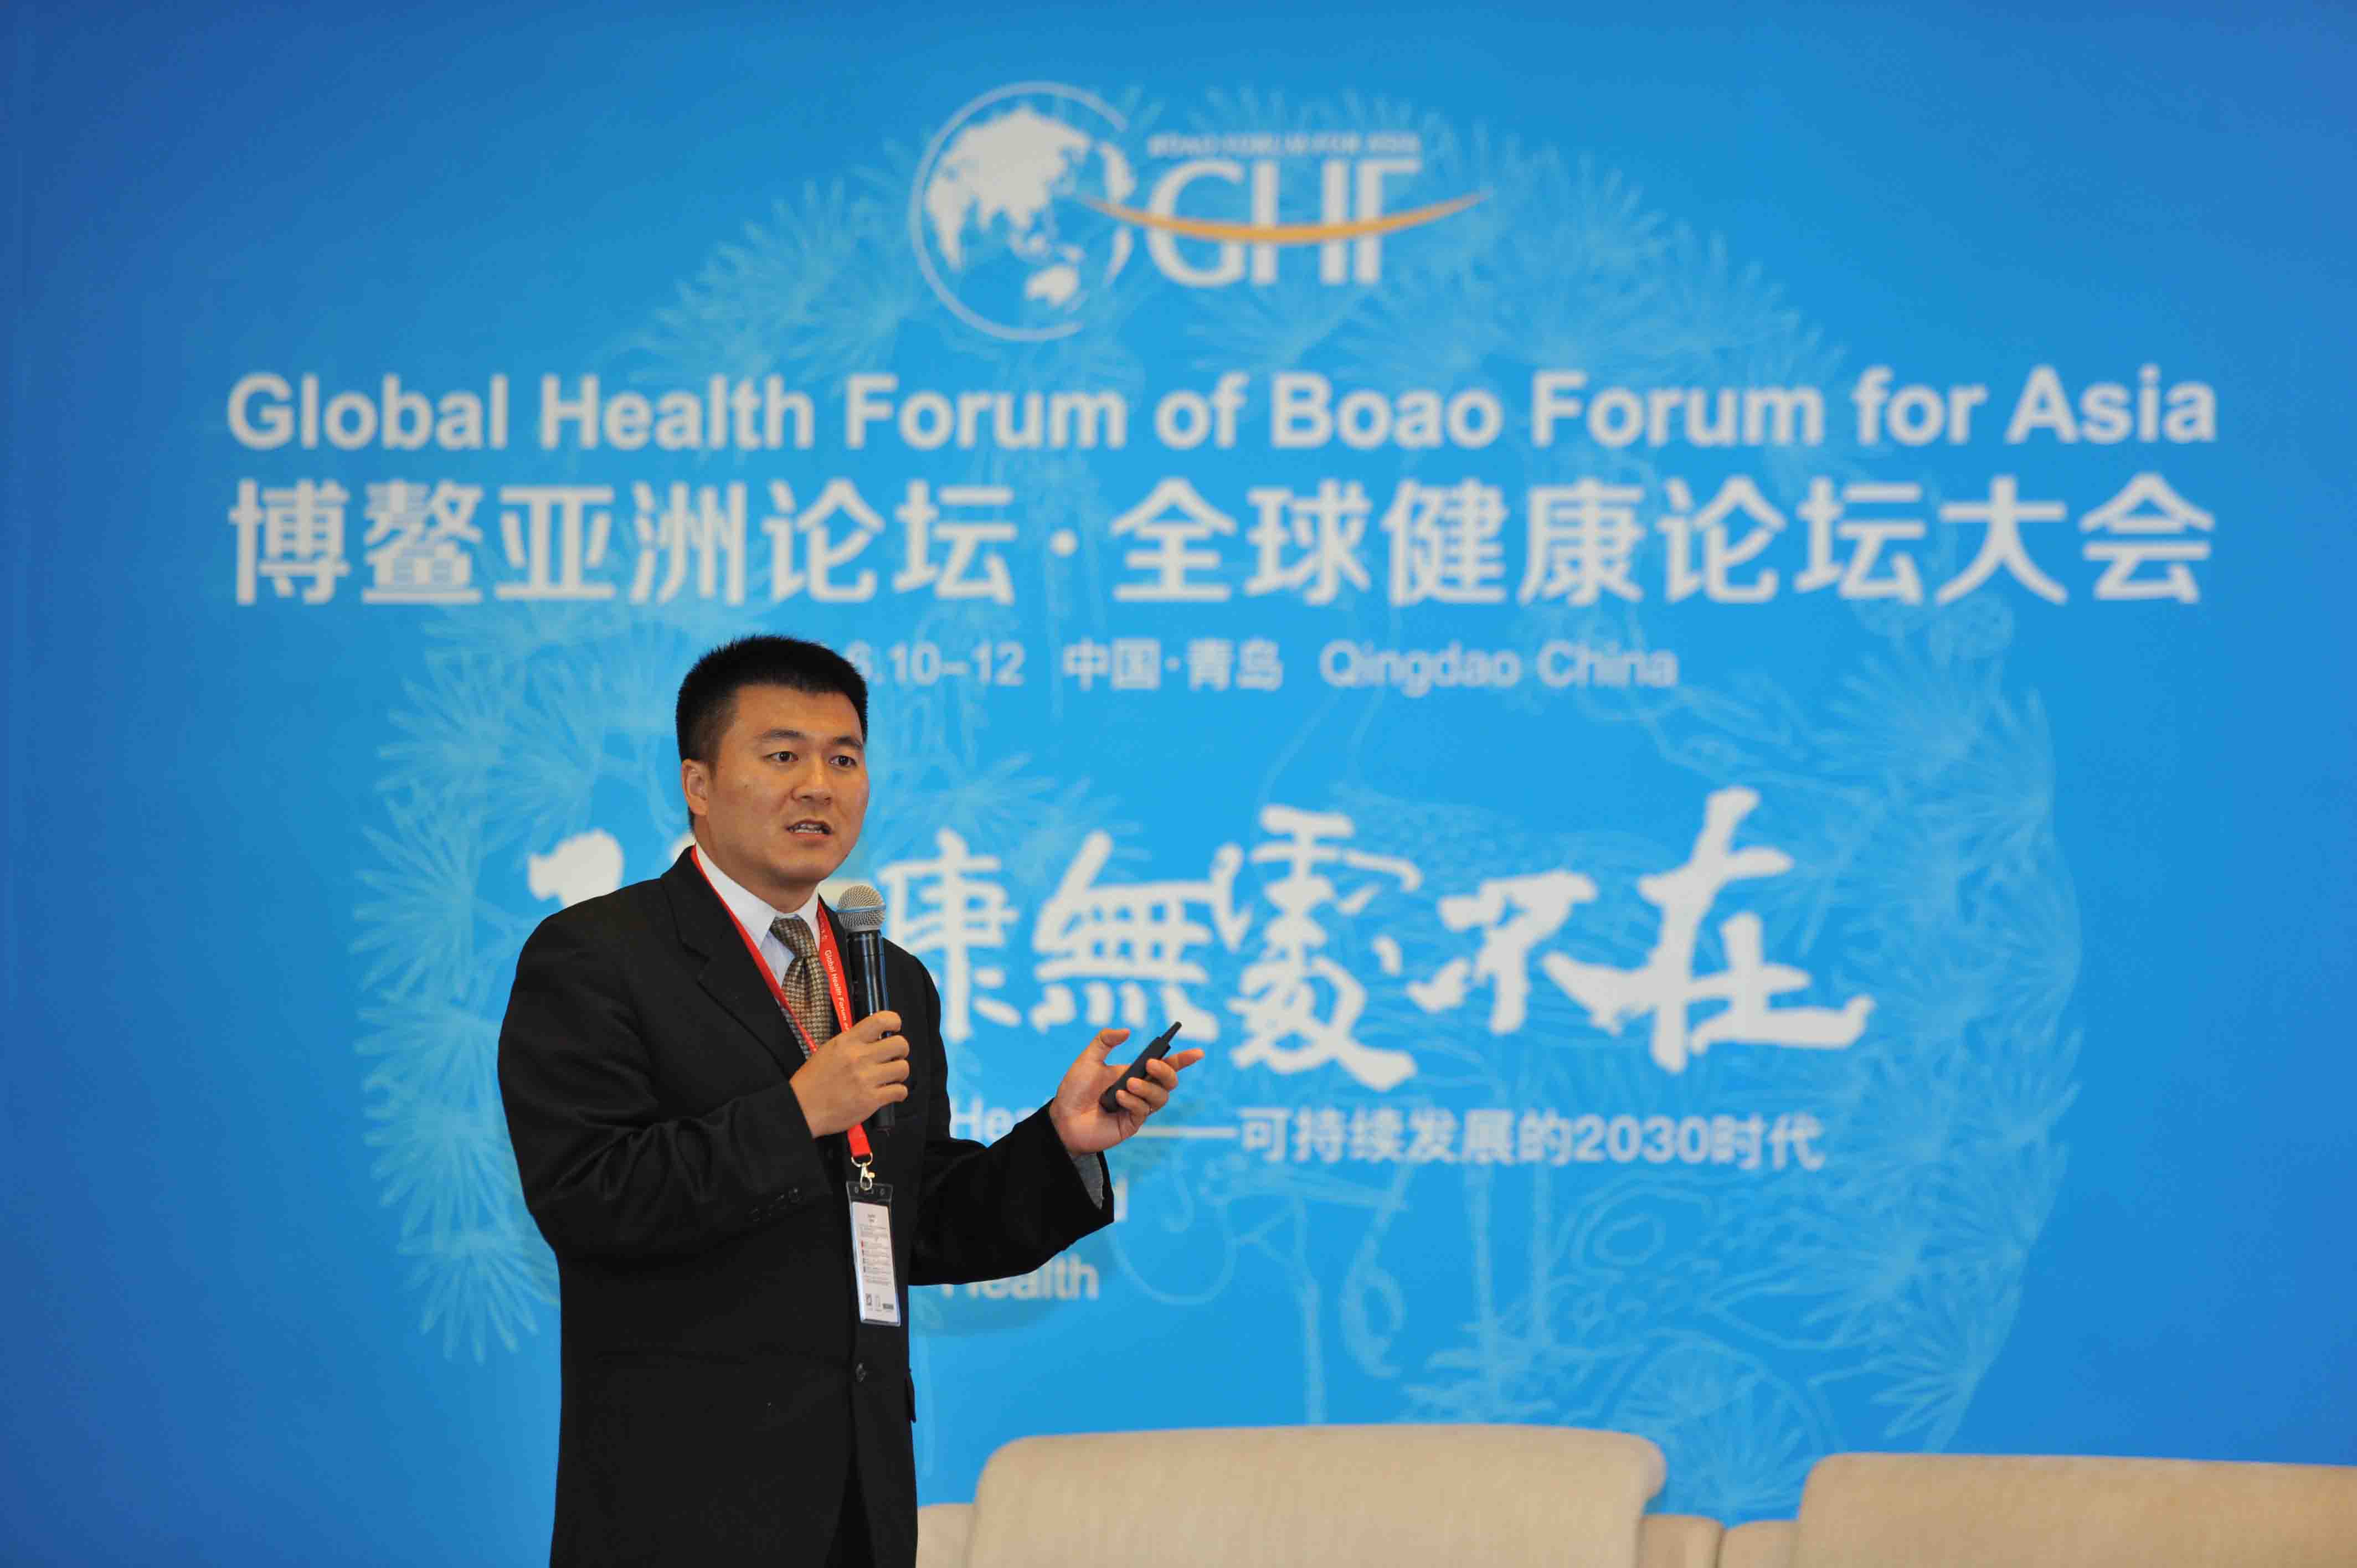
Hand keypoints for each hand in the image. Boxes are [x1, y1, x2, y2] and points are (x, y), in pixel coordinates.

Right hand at [790, 1010, 909, 1136]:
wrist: (802, 1107)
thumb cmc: (813, 1081)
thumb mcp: (829, 1050)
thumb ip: (852, 1042)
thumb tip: (874, 1038)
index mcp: (847, 1042)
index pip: (880, 1020)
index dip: (894, 1021)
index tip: (895, 1027)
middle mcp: (859, 1057)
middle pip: (900, 1044)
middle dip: (901, 1051)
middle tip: (895, 1057)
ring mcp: (866, 1079)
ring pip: (903, 1068)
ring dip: (900, 1073)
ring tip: (891, 1076)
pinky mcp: (871, 1100)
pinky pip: (899, 1091)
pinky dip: (898, 1092)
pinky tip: (890, 1092)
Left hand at [1047, 1027, 1206, 1155]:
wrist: (1061, 1118)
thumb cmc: (1074, 1089)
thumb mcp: (1088, 1060)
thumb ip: (1104, 1041)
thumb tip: (1127, 1031)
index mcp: (1134, 1072)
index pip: (1165, 1065)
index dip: (1183, 1059)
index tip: (1198, 1052)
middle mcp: (1140, 1090)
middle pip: (1170, 1081)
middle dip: (1166, 1071)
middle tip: (1149, 1065)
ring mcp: (1137, 1108)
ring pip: (1161, 1097)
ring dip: (1147, 1088)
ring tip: (1127, 1084)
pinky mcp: (1131, 1124)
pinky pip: (1143, 1112)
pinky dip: (1134, 1101)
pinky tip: (1119, 1098)